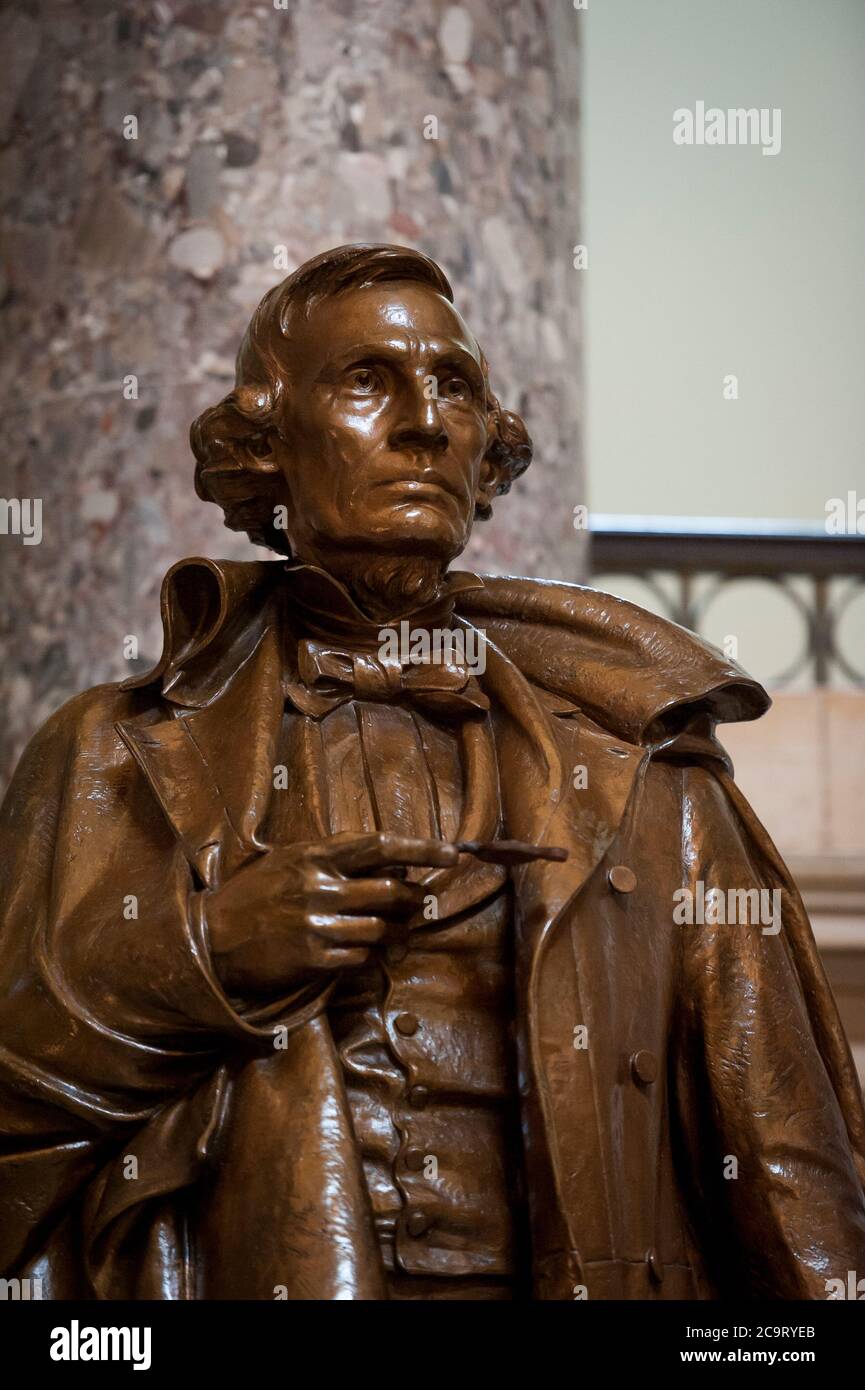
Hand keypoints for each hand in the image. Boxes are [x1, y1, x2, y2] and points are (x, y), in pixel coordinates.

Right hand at [203, 831, 457, 995]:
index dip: (421, 848)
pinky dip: (372, 957)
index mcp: (314, 855)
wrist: (211, 940)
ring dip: (399, 933)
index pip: (380, 845)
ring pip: (382, 928)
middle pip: (392, 891)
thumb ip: (332, 855)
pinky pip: (362, 958)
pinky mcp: (312, 959)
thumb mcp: (287, 860)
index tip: (452, 853)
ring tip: (400, 935)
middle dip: (416, 899)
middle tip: (421, 904)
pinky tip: (367, 954)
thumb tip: (385, 854)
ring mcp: (316, 924)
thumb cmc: (253, 895)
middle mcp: (319, 886)